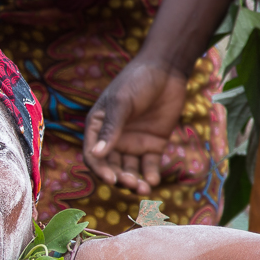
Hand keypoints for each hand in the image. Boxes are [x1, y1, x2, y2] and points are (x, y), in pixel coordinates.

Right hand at [82, 58, 189, 193]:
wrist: (167, 70)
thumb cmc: (137, 81)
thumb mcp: (121, 103)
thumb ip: (110, 129)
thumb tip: (96, 155)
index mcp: (98, 127)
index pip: (93, 155)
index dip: (100, 169)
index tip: (111, 179)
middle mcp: (113, 139)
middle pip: (112, 167)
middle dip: (120, 178)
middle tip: (132, 184)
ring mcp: (133, 143)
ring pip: (130, 170)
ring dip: (134, 181)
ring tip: (144, 189)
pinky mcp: (153, 144)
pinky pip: (149, 165)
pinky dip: (150, 175)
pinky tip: (153, 180)